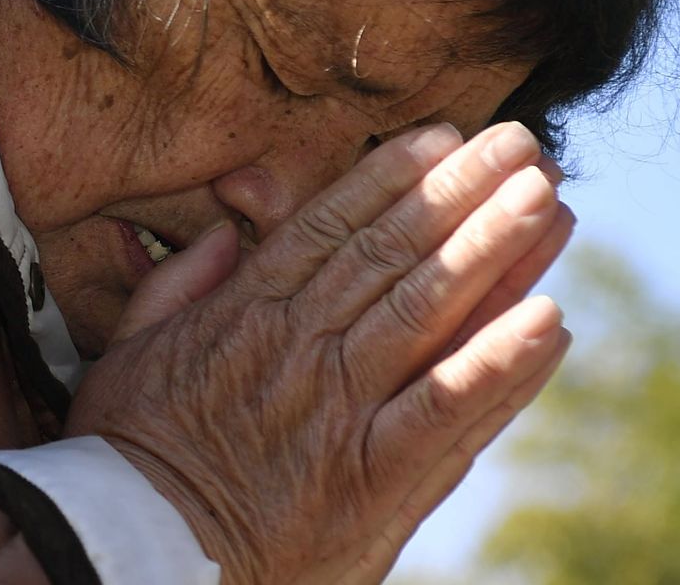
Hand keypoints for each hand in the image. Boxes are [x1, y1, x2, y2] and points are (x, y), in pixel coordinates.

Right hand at [65, 122, 574, 583]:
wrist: (131, 557)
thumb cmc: (129, 456)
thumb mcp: (130, 353)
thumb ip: (179, 285)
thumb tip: (225, 234)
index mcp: (245, 312)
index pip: (331, 227)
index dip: (394, 177)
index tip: (444, 137)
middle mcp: (300, 348)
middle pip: (393, 254)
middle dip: (462, 194)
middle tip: (522, 146)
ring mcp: (339, 412)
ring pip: (425, 313)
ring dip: (493, 252)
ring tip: (547, 201)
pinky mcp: (370, 480)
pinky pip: (444, 411)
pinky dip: (499, 364)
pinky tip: (550, 320)